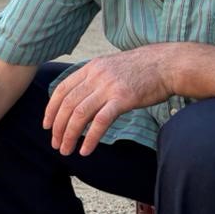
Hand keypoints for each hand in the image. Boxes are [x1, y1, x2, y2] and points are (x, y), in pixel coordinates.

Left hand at [43, 47, 174, 155]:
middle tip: (55, 143)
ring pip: (79, 114)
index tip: (46, 125)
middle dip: (57, 127)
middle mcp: (96, 76)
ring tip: (66, 150)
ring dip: (69, 135)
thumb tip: (82, 97)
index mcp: (91, 68)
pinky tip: (85, 150)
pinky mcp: (123, 99)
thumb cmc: (143, 69)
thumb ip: (96, 79)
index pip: (61, 89)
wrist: (168, 64)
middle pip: (68, 104)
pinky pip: (100, 122)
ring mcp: (109, 87)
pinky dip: (89, 138)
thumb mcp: (112, 67)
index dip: (51, 109)